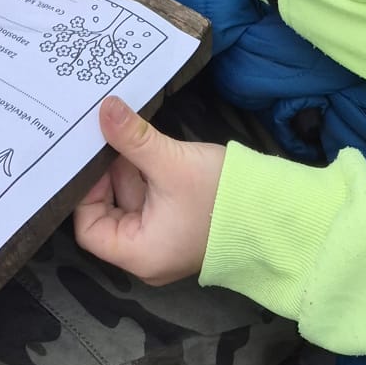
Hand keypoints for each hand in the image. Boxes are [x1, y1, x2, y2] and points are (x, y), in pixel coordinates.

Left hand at [73, 97, 224, 285]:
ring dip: (129, 171)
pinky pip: (151, 202)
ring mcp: (166, 242)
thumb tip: (105, 109)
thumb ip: (133, 137)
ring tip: (129, 138)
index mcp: (140, 255)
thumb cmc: (223, 196)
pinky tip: (149, 149)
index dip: (86, 193)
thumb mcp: (171, 163)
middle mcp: (148, 256)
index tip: (94, 159)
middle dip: (109, 177)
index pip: (89, 230)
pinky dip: (147, 177)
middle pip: (108, 215)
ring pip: (131, 204)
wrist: (279, 210)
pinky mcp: (180, 226)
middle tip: (107, 139)